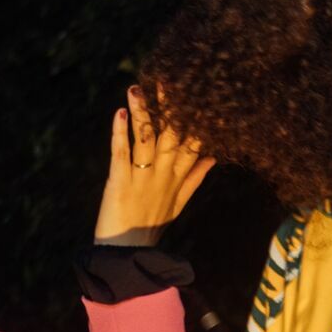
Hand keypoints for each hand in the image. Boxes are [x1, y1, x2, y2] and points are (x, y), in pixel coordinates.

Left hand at [94, 86, 214, 246]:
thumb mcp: (178, 202)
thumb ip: (194, 178)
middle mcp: (163, 173)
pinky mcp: (119, 183)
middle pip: (172, 134)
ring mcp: (142, 177)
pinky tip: (119, 114)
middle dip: (172, 106)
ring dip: (142, 113)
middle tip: (172, 77)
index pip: (194, 140)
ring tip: (136, 88)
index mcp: (178, 175)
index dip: (200, 117)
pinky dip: (119, 134)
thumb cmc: (151, 226)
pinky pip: (120, 154)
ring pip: (146, 138)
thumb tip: (212, 156)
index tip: (206, 92)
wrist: (128, 254)